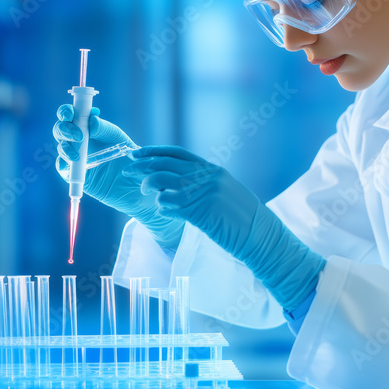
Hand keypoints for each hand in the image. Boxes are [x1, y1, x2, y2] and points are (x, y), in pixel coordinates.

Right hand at [52, 105, 183, 249]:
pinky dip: (64, 164)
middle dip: (64, 129)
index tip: (70, 114)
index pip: (71, 114)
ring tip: (77, 155)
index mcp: (88, 127)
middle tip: (79, 136)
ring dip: (65, 148)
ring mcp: (74, 156)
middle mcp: (78, 140)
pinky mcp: (73, 173)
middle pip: (60, 128)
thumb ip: (105, 129)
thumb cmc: (128, 157)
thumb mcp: (120, 140)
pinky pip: (62, 167)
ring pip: (61, 147)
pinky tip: (73, 164)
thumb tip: (92, 120)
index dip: (66, 112)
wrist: (133, 184)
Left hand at [124, 145, 324, 309]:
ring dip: (149, 185)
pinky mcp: (200, 211)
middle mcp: (207, 176)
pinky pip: (170, 203)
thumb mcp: (224, 193)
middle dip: (142, 165)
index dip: (154, 151)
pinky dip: (161, 205)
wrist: (261, 237)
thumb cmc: (241, 220)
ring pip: (163, 180)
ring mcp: (204, 192)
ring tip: (144, 192)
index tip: (137, 152)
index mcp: (212, 170)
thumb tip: (175, 183)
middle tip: (127, 170)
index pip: (177, 153)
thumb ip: (203, 184)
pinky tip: (162, 210)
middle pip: (166, 163)